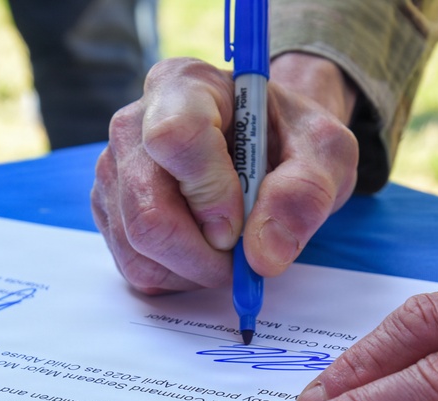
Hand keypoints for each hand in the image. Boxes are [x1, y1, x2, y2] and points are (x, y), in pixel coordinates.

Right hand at [91, 55, 358, 293]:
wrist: (269, 147)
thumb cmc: (292, 139)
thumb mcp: (325, 152)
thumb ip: (305, 193)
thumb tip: (263, 254)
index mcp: (186, 86)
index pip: (175, 138)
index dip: (210, 194)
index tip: (241, 224)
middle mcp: (135, 124)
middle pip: (148, 210)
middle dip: (204, 253)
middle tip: (244, 257)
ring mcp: (115, 171)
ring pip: (139, 247)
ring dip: (194, 270)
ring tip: (230, 251)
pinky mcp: (112, 212)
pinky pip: (135, 266)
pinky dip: (178, 277)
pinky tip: (205, 254)